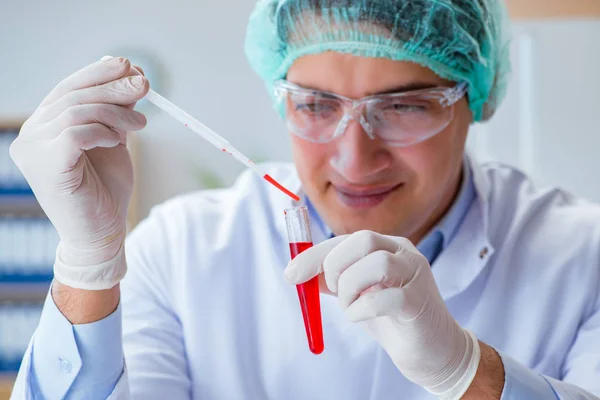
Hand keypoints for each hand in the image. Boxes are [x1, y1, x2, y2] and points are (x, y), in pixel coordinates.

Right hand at [10, 56, 148, 288]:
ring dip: (116, 113)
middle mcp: (31, 135)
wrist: (103, 233)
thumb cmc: (106, 189)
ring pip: (77, 112)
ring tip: (141, 125)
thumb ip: (115, 110)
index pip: (69, 88)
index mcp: (45, 125)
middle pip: (73, 95)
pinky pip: (76, 133)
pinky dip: (102, 131)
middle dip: (113, 87)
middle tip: (145, 86)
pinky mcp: (45, 165)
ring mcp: (33, 150)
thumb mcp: (114, 140)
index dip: (99, 74)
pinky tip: (118, 141)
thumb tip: (130, 73)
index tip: (130, 66)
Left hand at [284, 230, 480, 398]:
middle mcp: (404, 252)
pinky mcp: (419, 302)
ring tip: (350, 307)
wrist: (433, 350)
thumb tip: (296, 272)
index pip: (346, 238)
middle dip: (336, 265)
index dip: (315, 254)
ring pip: (376, 263)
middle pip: (364, 239)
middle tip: (333, 291)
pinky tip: (360, 317)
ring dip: (350, 288)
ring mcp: (416, 274)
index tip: (291, 274)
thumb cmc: (390, 317)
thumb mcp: (356, 293)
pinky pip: (384, 298)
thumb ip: (331, 280)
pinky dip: (361, 309)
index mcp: (387, 245)